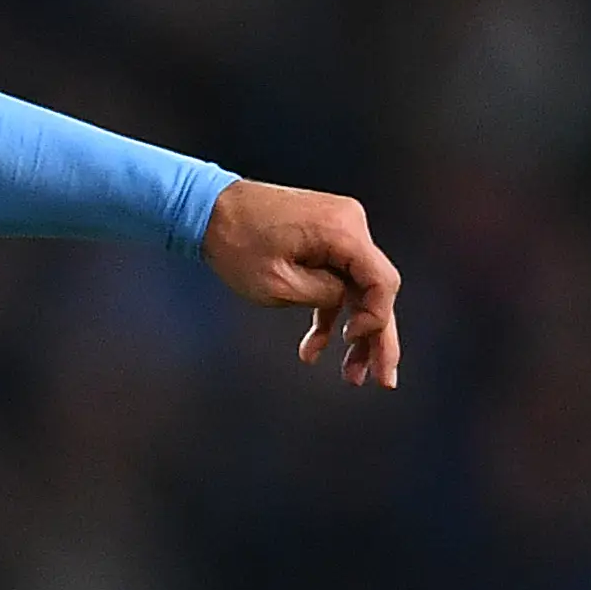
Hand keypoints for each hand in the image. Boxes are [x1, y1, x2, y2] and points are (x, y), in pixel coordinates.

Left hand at [200, 179, 401, 388]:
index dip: (376, 319)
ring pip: (357, 289)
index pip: (382, 281)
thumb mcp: (276, 283)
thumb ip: (322, 297)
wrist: (207, 209)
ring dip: (353, 333)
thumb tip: (349, 307)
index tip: (352, 343)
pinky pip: (337, 279)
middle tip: (381, 380)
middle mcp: (350, 224)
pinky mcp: (324, 238)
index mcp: (343, 231)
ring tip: (352, 375)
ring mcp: (339, 230)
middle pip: (376, 289)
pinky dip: (329, 313)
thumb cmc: (235, 243)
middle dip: (377, 337)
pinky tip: (315, 348)